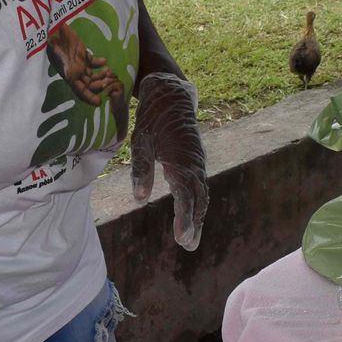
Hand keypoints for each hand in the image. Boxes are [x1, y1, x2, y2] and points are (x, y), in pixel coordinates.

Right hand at [49, 23, 112, 106]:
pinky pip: (92, 62)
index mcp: (69, 75)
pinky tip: (104, 61)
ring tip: (109, 71)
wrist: (53, 28)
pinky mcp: (82, 54)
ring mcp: (79, 64)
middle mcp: (75, 72)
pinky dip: (99, 63)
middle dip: (100, 85)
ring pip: (93, 75)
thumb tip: (71, 75)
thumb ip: (64, 65)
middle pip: (90, 85)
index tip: (99, 103)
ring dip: (102, 76)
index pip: (80, 91)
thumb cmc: (53, 41)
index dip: (89, 98)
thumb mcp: (57, 54)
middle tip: (109, 81)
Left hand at [131, 72, 207, 251]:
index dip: (184, 218)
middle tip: (188, 246)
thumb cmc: (153, 118)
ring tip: (192, 239)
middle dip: (194, 223)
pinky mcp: (197, 160)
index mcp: (180, 161)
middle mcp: (193, 164)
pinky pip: (201, 186)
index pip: (185, 196)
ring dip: (198, 217)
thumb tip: (139, 198)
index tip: (181, 237)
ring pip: (202, 194)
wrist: (172, 96)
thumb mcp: (141, 141)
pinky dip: (199, 203)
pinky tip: (194, 215)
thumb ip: (141, 169)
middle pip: (198, 200)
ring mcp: (198, 162)